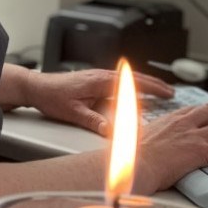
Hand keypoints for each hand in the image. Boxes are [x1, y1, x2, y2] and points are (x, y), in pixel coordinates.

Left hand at [24, 68, 173, 136]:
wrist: (36, 86)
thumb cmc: (52, 96)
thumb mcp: (73, 112)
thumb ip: (93, 121)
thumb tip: (110, 132)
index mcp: (99, 81)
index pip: (132, 83)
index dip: (152, 88)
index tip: (167, 93)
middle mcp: (100, 76)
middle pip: (134, 78)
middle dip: (154, 84)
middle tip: (171, 92)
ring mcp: (97, 76)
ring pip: (127, 78)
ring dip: (144, 83)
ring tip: (159, 90)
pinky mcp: (92, 79)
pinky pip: (118, 80)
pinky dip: (132, 83)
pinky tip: (135, 90)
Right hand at [133, 101, 207, 193]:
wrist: (133, 164)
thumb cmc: (129, 156)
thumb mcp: (135, 137)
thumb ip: (143, 135)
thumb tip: (137, 139)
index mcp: (168, 120)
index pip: (193, 110)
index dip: (206, 109)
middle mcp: (183, 124)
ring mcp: (194, 136)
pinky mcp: (201, 151)